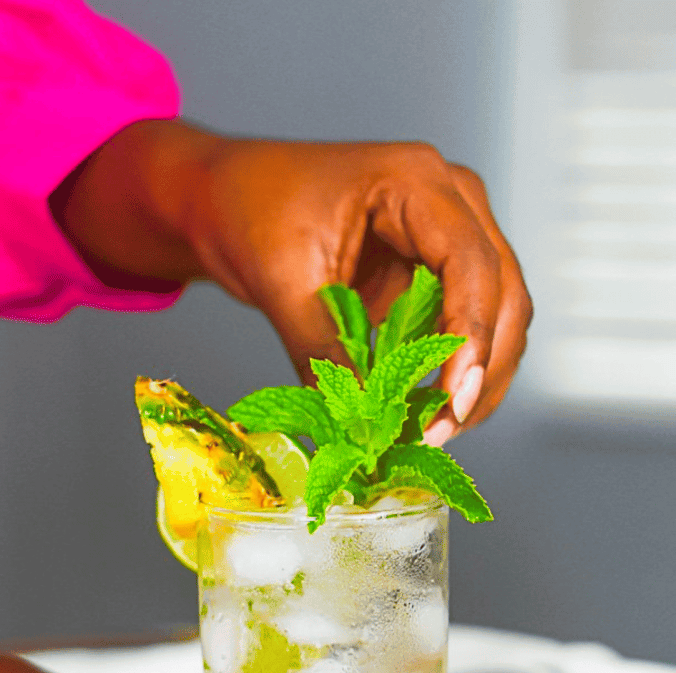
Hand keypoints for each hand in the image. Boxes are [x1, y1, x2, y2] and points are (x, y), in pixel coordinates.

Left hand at [51, 119, 531, 441]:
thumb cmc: (251, 211)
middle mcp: (451, 203)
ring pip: (499, 316)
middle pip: (504, 294)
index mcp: (417, 181)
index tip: (454, 400)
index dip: (472, 338)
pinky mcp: (434, 274)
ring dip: (477, 379)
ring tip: (433, 431)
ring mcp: (449, 238)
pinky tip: (427, 410)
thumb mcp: (284, 284)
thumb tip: (360, 424)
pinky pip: (466, 328)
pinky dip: (454, 372)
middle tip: (442, 432)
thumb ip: (324, 352)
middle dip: (483, 371)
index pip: (472, 264)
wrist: (227, 199)